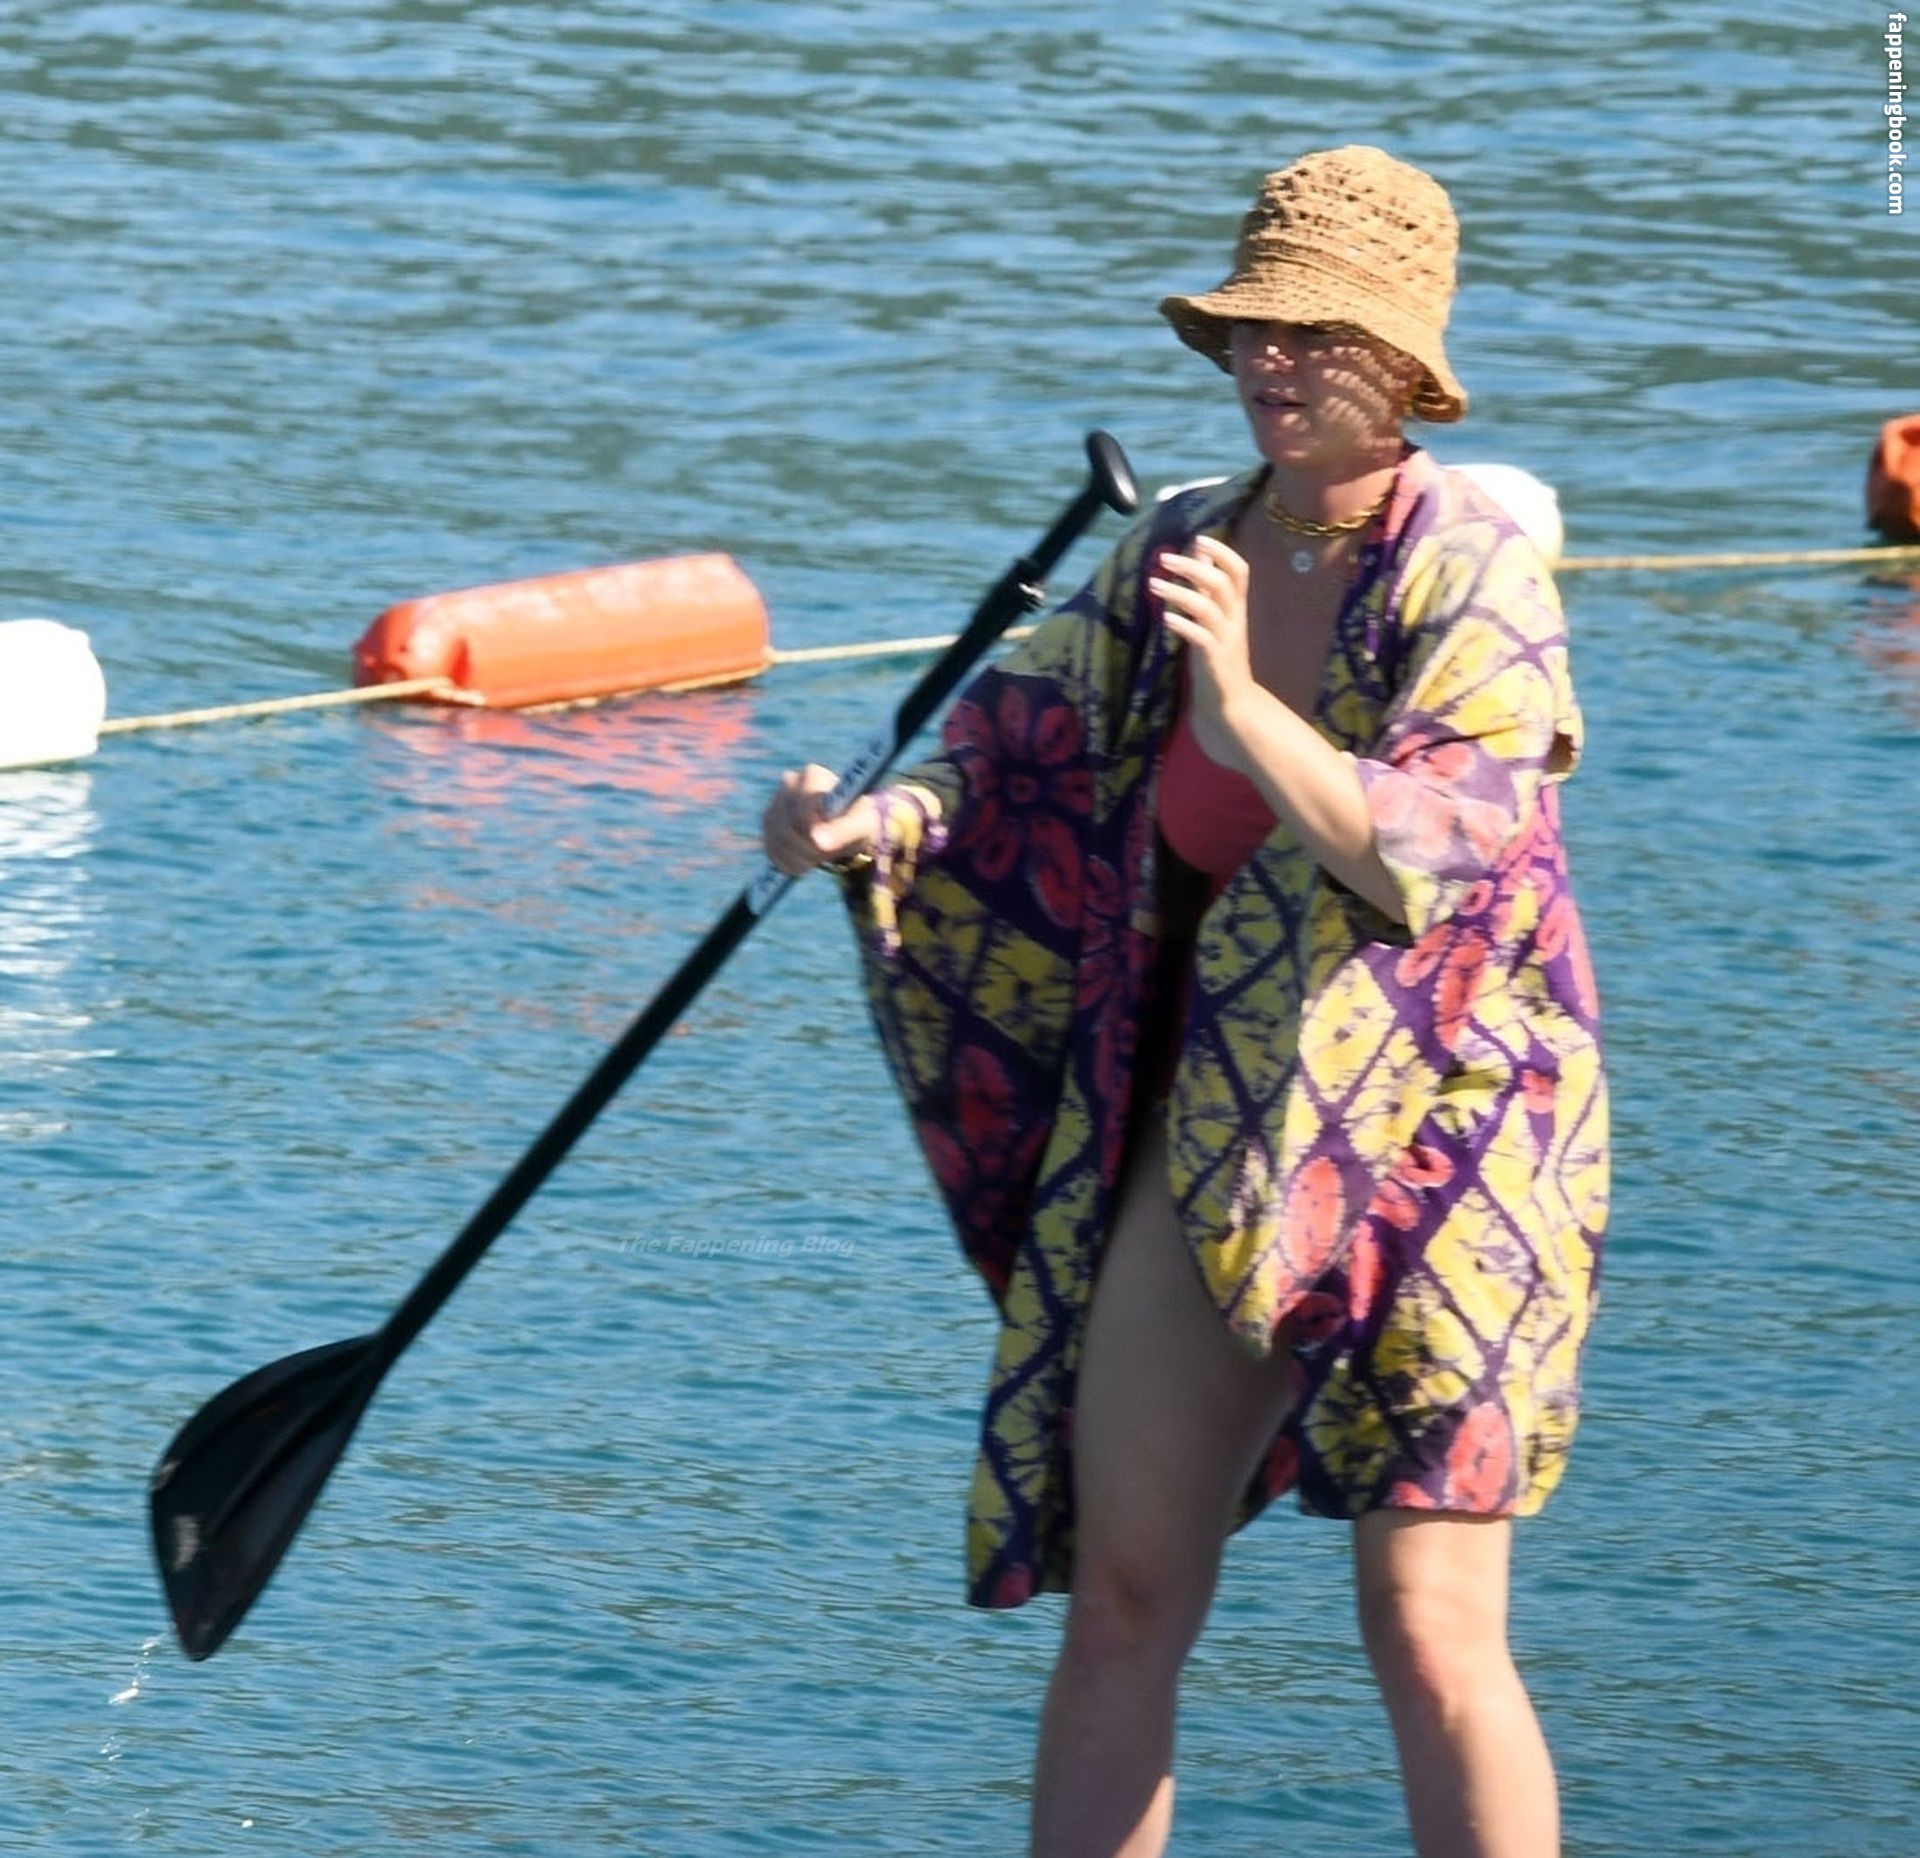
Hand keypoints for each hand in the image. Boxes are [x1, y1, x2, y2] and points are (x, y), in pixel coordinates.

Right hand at [762, 764, 880, 875]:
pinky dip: (788, 862)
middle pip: (787, 824)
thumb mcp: (860, 824)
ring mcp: (775, 803)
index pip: (803, 804)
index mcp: (813, 775)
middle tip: (825, 855)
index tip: (826, 844)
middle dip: (807, 847)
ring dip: (798, 857)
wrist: (848, 828)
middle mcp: (789, 784)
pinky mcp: (769, 825)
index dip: (812, 829)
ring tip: (818, 858)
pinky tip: (805, 862)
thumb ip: (843, 830)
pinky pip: (771, 849)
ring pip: (776, 838)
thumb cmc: (858, 820)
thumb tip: (818, 842)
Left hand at [1148, 536, 1260, 770]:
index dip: (1222, 553)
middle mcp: (1234, 620)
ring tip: (1153, 584)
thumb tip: (1199, 552)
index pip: (1239, 572)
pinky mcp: (1214, 661)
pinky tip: (1165, 619)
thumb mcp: (1214, 620)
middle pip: (1222, 583)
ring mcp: (1225, 640)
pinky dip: (1183, 625)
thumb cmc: (1217, 660)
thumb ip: (1208, 589)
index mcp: (1236, 609)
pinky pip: (1200, 638)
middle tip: (1164, 558)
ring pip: (1208, 607)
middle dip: (1194, 567)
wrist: (1231, 705)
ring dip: (1180, 593)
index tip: (1199, 538)